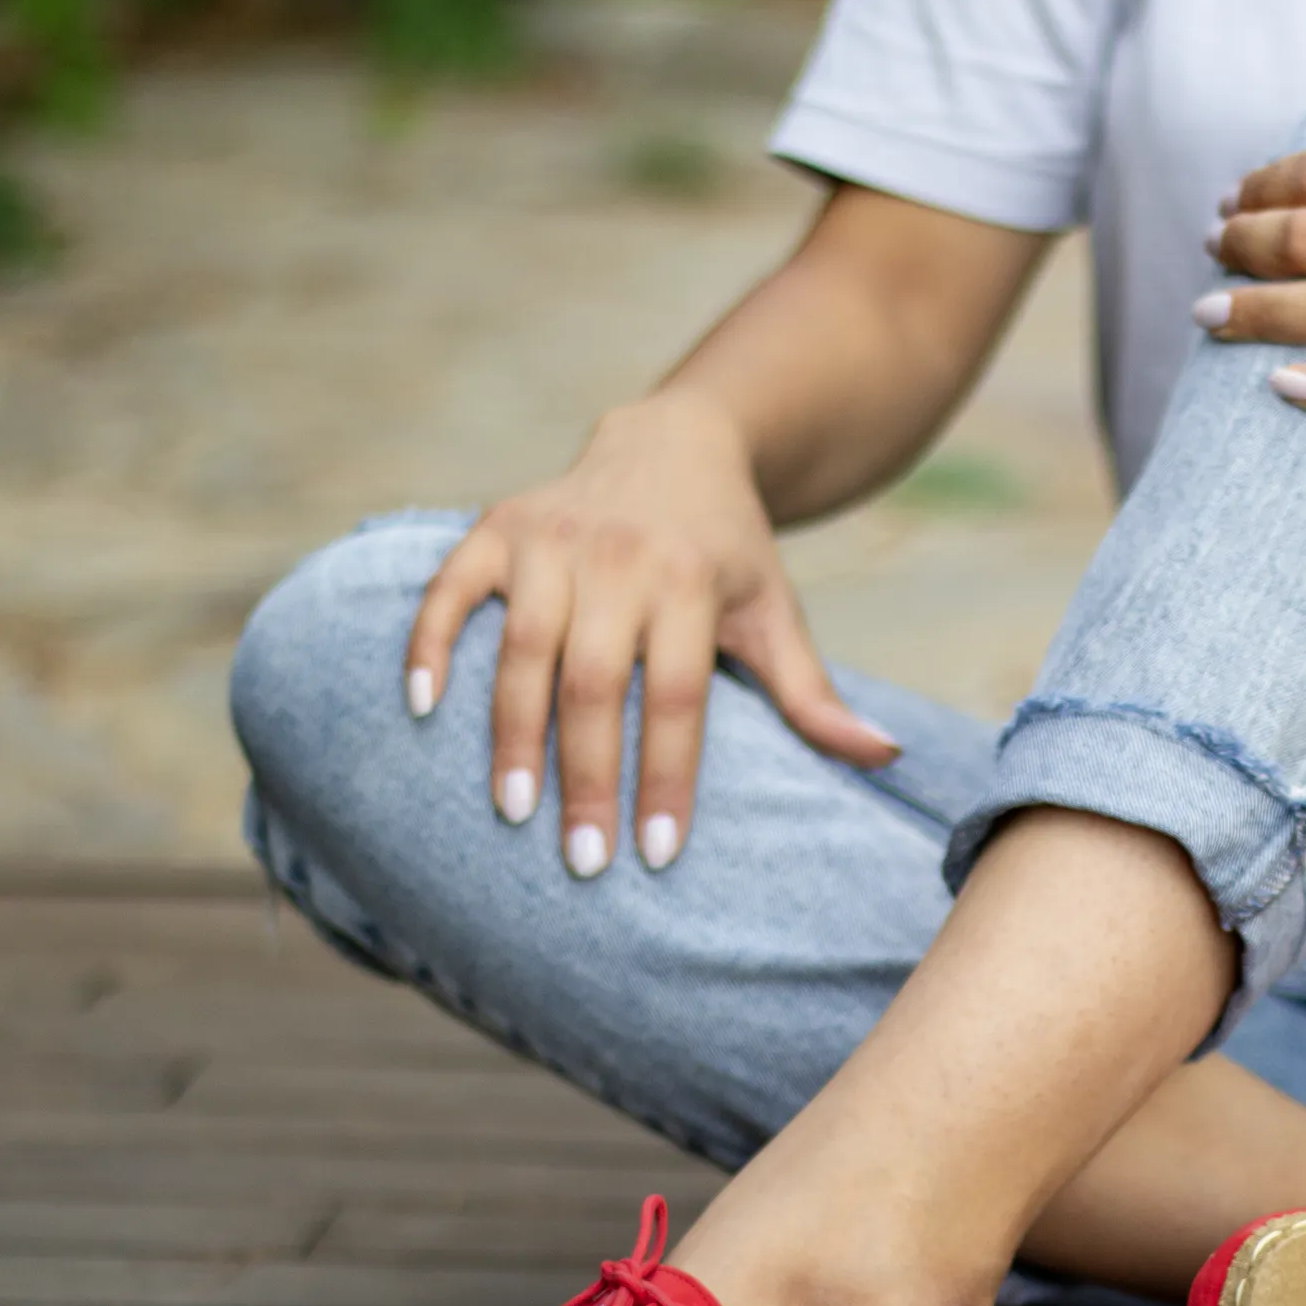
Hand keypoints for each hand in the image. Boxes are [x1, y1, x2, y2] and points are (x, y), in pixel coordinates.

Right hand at [402, 391, 897, 876]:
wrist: (673, 442)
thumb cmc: (728, 554)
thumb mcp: (777, 615)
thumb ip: (813, 694)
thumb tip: (884, 756)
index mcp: (689, 584)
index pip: (677, 698)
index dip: (668, 777)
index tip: (660, 854)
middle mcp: (618, 558)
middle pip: (596, 684)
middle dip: (588, 777)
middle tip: (582, 863)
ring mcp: (549, 539)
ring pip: (521, 646)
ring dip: (511, 733)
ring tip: (511, 811)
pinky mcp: (495, 526)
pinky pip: (450, 589)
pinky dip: (429, 644)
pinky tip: (421, 711)